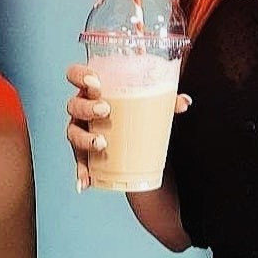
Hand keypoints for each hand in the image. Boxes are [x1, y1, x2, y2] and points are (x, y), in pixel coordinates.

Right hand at [65, 64, 191, 192]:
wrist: (135, 135)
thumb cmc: (136, 109)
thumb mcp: (151, 102)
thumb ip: (167, 100)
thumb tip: (185, 102)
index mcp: (94, 88)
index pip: (75, 75)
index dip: (80, 75)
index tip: (96, 82)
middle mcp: (83, 107)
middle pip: (74, 104)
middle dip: (86, 107)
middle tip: (105, 110)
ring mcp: (81, 129)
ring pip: (72, 132)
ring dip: (84, 139)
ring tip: (101, 144)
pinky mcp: (83, 151)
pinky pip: (79, 162)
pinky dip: (82, 172)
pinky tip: (86, 183)